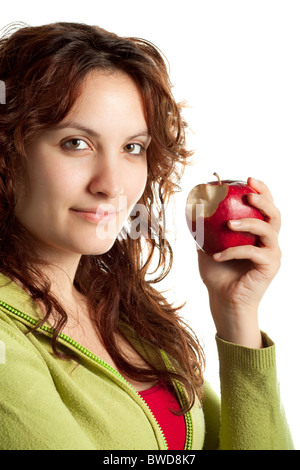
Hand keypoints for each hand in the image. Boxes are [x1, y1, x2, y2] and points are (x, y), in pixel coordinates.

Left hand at [197, 177, 281, 347]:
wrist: (222, 299)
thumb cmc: (217, 273)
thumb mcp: (206, 246)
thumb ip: (204, 228)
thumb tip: (191, 207)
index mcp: (258, 233)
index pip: (265, 208)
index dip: (261, 191)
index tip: (247, 179)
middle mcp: (269, 242)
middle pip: (275, 215)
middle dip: (264, 200)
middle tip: (247, 194)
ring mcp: (272, 254)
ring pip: (268, 231)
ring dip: (249, 223)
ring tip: (229, 223)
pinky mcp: (269, 267)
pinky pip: (252, 253)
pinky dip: (233, 252)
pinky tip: (216, 255)